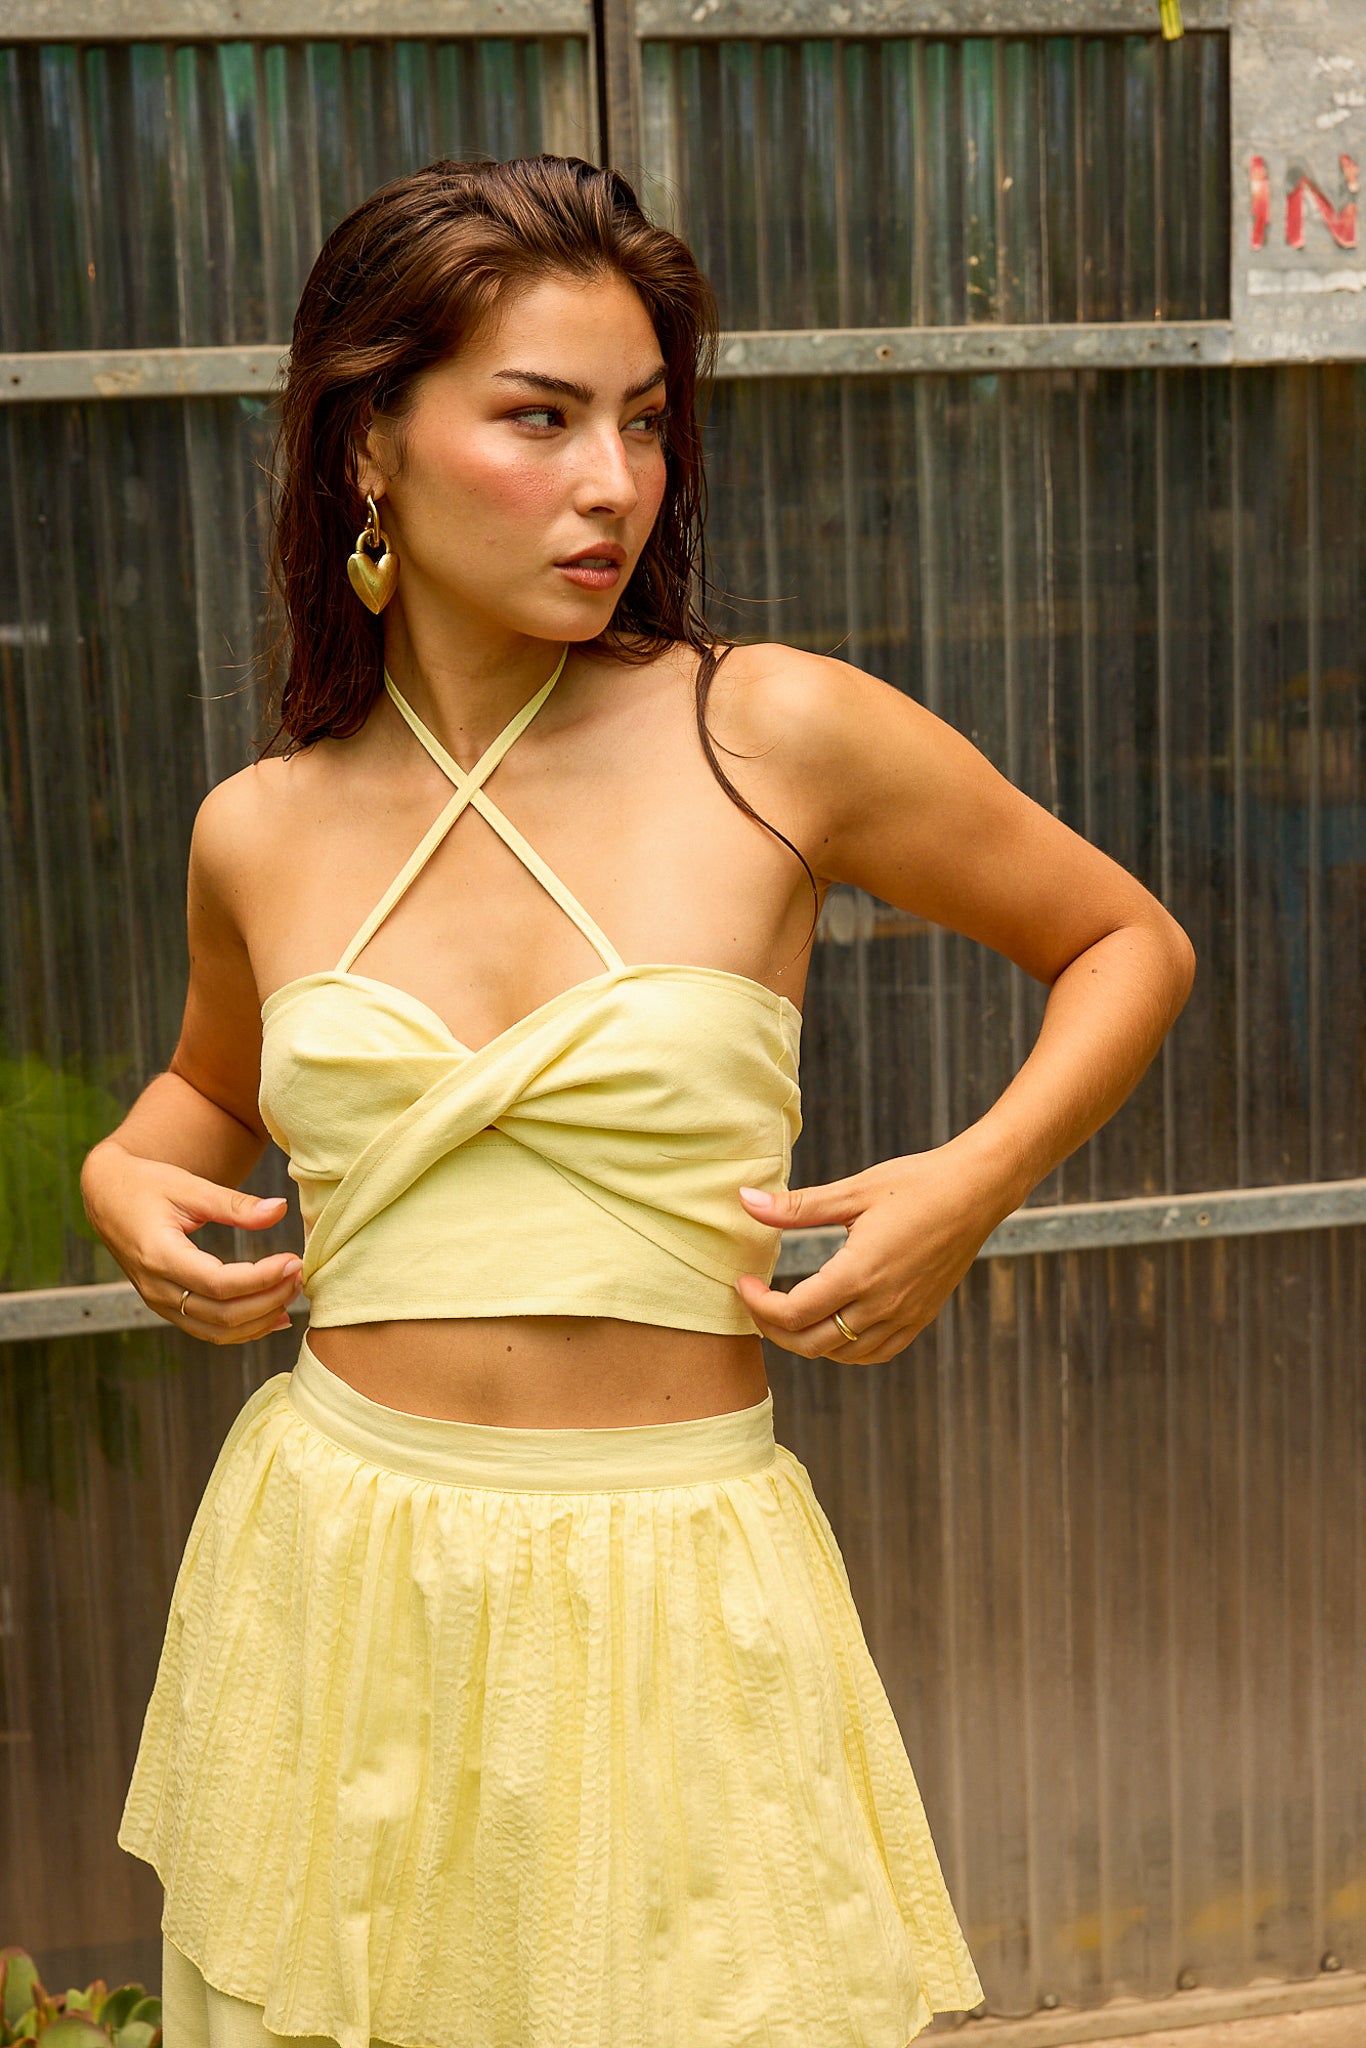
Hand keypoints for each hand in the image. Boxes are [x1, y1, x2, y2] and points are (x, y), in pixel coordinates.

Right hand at [81, 1143, 302, 1346]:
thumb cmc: (147, 1185)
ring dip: (259, 1320)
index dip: (262, 1278)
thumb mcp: (189, 1187)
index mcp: (160, 1255)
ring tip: (292, 1296)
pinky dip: (243, 1329)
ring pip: (216, 1331)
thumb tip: (279, 1210)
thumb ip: (234, 1203)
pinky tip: (272, 1316)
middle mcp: (157, 1287)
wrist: (107, 1197)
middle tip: (299, 1277)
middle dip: (268, 1300)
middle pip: (222, 1314)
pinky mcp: (166, 1306)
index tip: (294, 1261)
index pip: (219, 1283)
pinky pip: (207, 1329)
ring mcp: (158, 1302)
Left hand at [734, 1142, 1011, 1363]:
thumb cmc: (915, 1183)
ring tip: (788, 1313)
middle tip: (756, 1302)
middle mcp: (882, 1304)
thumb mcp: (852, 1191)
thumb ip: (795, 1207)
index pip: (793, 1314)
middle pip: (810, 1345)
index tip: (742, 1283)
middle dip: (773, 1329)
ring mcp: (904, 1316)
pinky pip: (874, 1353)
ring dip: (806, 1342)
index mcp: (860, 1273)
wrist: (977, 1190)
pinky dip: (844, 1349)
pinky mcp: (920, 1318)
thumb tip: (744, 1201)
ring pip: (841, 1355)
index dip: (758, 1305)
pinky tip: (831, 1325)